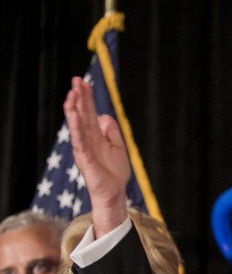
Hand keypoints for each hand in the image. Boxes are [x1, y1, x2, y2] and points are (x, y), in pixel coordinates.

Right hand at [63, 77, 130, 235]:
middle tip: (75, 81)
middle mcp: (87, 140)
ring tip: (72, 94)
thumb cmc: (114, 172)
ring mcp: (84, 149)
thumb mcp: (117, 146)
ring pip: (77, 126)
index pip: (89, 113)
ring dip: (74, 110)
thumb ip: (111, 131)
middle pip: (82, 115)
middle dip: (78, 98)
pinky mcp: (85, 159)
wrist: (115, 192)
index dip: (86, 98)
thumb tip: (104, 116)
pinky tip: (75, 116)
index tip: (83, 82)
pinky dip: (77, 128)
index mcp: (95, 136)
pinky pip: (79, 141)